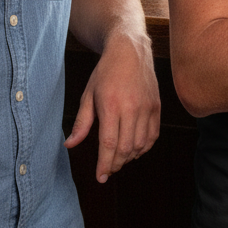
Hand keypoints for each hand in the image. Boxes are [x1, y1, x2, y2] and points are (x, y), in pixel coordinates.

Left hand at [64, 32, 160, 182]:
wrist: (130, 50)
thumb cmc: (106, 72)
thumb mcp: (88, 95)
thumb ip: (81, 123)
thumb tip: (70, 145)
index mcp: (111, 105)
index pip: (109, 144)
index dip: (104, 164)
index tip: (101, 177)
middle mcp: (132, 108)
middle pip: (126, 147)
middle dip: (116, 163)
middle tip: (108, 169)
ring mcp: (147, 106)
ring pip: (141, 143)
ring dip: (130, 156)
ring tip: (120, 158)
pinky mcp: (156, 105)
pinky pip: (153, 134)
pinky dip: (145, 146)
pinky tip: (135, 148)